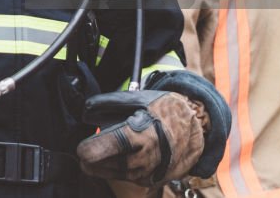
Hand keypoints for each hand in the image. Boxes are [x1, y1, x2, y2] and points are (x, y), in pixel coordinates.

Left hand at [77, 91, 206, 186]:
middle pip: (99, 166)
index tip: (82, 145)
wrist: (197, 129)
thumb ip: (107, 103)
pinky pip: (124, 177)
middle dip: (90, 158)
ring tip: (104, 150)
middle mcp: (142, 159)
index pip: (99, 150)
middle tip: (90, 147)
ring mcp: (147, 173)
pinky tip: (120, 156)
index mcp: (136, 136)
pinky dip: (116, 168)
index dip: (85, 148)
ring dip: (102, 164)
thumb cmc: (165, 110)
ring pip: (110, 173)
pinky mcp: (151, 181)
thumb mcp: (137, 98)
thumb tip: (85, 111)